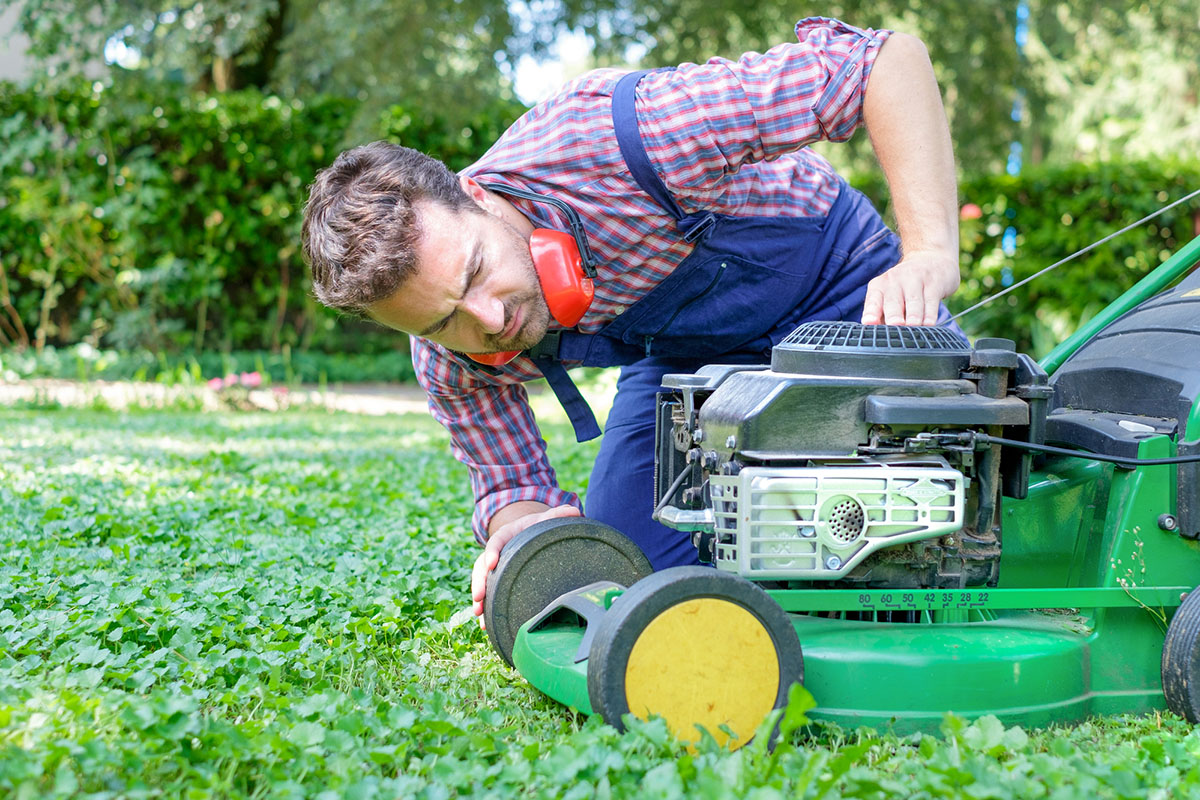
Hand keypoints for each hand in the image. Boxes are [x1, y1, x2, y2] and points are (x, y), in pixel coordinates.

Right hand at [471, 504, 581, 625]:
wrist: (528, 532)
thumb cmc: (537, 527)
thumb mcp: (545, 520)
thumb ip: (557, 515)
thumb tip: (574, 511)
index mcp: (506, 535)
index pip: (495, 541)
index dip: (491, 552)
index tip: (492, 563)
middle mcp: (495, 552)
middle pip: (481, 566)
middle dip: (479, 582)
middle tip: (478, 597)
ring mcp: (494, 568)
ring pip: (481, 582)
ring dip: (479, 599)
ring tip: (479, 614)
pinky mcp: (496, 580)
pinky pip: (487, 594)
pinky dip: (486, 609)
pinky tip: (484, 625)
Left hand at [861, 250, 959, 325]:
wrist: (932, 259)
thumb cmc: (906, 287)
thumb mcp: (890, 295)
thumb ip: (884, 315)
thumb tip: (881, 337)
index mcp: (879, 286)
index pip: (873, 300)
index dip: (871, 312)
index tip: (869, 322)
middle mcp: (895, 280)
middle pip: (893, 301)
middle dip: (893, 315)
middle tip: (894, 325)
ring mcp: (915, 279)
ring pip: (913, 301)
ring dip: (913, 315)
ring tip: (912, 326)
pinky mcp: (934, 282)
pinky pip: (931, 301)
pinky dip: (930, 314)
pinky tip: (929, 324)